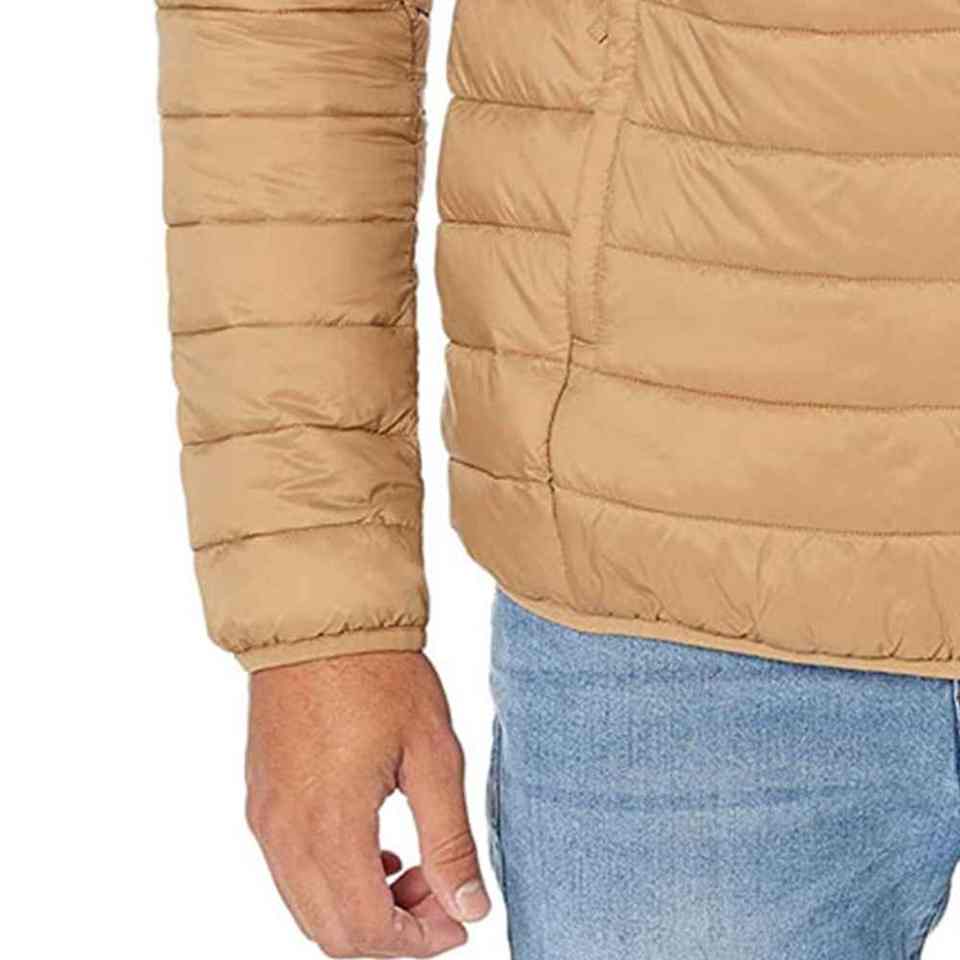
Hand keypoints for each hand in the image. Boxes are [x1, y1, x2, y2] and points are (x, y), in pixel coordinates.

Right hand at [245, 652, 490, 957]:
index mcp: (331, 825)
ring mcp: (266, 818)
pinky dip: (332, 882)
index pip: (369, 930)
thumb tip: (470, 908)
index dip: (420, 942)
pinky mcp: (260, 800)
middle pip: (333, 932)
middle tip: (439, 892)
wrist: (321, 622)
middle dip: (393, 932)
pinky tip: (373, 846)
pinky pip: (290, 872)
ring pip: (308, 908)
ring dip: (362, 908)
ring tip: (411, 866)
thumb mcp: (434, 755)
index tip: (458, 920)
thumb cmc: (381, 676)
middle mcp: (285, 833)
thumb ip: (449, 841)